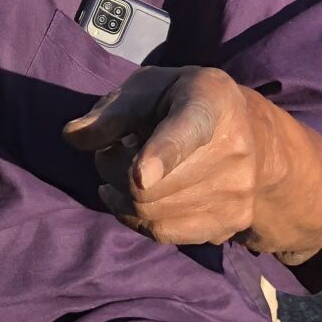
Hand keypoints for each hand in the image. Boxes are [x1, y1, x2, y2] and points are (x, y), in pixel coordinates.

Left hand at [63, 66, 268, 245]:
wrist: (248, 132)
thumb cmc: (183, 101)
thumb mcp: (149, 88)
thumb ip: (112, 112)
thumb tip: (73, 137)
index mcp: (210, 102)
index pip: (185, 132)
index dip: (161, 156)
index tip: (139, 176)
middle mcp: (234, 149)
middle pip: (146, 185)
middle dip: (112, 168)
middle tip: (113, 149)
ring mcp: (237, 191)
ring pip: (150, 212)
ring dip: (122, 194)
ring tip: (128, 168)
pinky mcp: (231, 222)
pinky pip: (163, 232)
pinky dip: (135, 217)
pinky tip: (130, 196)